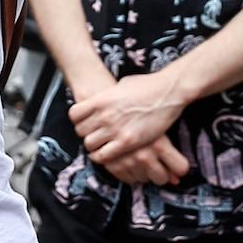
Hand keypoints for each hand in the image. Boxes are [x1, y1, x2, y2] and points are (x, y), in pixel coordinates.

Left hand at [66, 61, 190, 178]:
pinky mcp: (127, 142)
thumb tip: (101, 102)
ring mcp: (114, 129)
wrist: (167, 92)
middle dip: (87, 133)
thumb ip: (107, 97)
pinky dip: (102, 157)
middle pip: (80, 131)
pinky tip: (107, 153)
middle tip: (95, 134)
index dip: (79, 120)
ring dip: (94, 146)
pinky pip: (103, 156)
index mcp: (100, 99)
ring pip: (89, 145)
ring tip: (102, 144)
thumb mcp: (120, 85)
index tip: (86, 122)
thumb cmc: (146, 86)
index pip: (74, 115)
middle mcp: (104, 115)